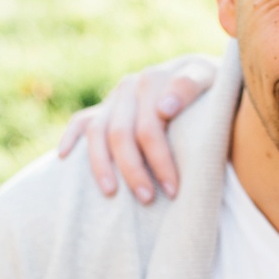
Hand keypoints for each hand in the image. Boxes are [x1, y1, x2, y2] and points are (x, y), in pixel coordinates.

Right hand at [56, 54, 217, 202]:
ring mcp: (116, 97)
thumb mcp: (213, 82)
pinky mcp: (106, 108)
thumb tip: (162, 108)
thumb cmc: (215, 90)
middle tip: (149, 199)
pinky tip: (64, 158)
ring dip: (102, 164)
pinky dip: (70, 138)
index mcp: (155, 79)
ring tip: (112, 193)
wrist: (208, 79)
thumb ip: (190, 87)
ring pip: (98, 132)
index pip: (150, 127)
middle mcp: (131, 86)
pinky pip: (81, 122)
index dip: (160, 160)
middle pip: (122, 134)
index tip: (174, 189)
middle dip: (134, 170)